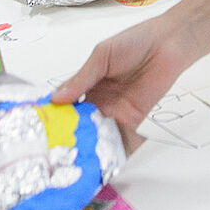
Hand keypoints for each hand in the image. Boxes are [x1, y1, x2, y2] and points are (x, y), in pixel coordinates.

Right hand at [50, 13, 196, 153]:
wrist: (168, 44)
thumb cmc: (135, 42)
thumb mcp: (102, 56)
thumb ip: (82, 78)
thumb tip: (56, 98)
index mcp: (89, 86)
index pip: (68, 106)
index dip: (56, 118)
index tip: (41, 132)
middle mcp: (101, 103)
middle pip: (82, 126)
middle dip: (70, 140)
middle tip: (54, 156)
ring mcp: (117, 114)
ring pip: (100, 137)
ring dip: (90, 150)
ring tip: (74, 166)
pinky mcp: (136, 122)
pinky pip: (123, 141)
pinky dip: (114, 154)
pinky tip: (103, 166)